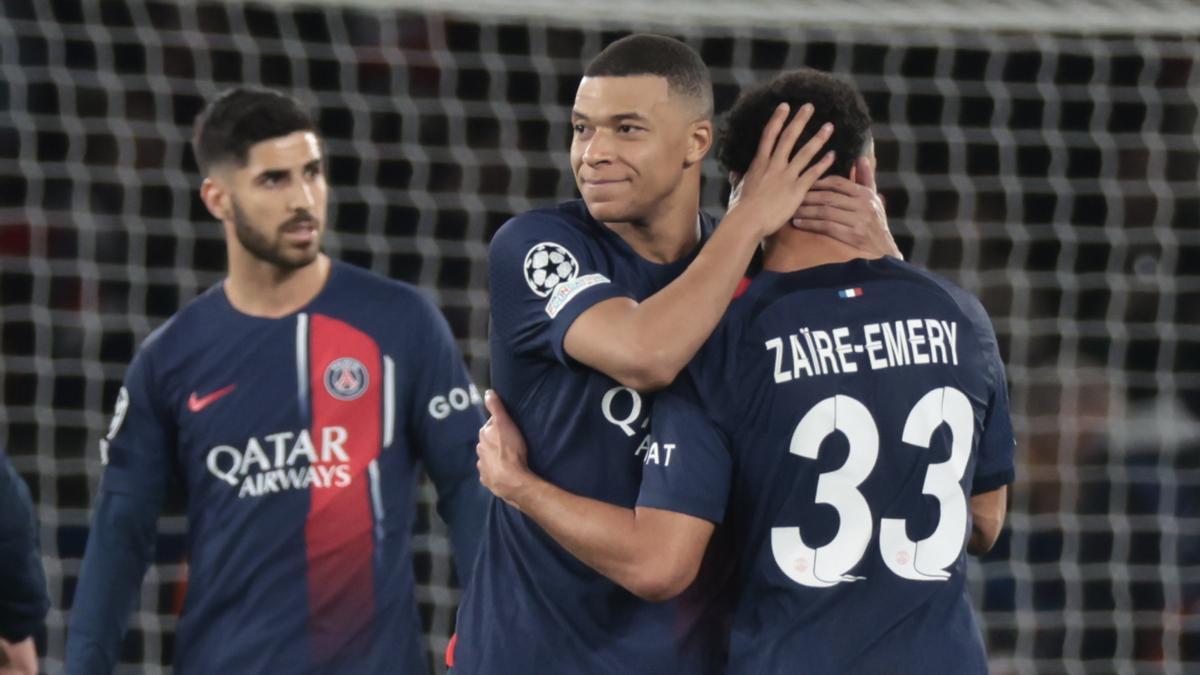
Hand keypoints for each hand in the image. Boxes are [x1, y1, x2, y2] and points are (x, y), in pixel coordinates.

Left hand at [476, 391, 534, 506]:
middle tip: (509, 444)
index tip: (508, 430)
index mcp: (483, 435)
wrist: (511, 479)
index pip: (490, 426)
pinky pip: (489, 472)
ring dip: (494, 457)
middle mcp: (479, 449)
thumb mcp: (505, 423)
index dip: (499, 427)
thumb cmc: (510, 450)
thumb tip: (487, 392)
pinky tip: (502, 472)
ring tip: (506, 459)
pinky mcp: (486, 479)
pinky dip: (494, 471)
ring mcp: (482, 466)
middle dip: (495, 442)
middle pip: (487, 442)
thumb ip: (496, 408)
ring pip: (487, 457)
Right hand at [727, 102, 836, 238]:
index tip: (785, 106)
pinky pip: (813, 173)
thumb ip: (739, 180)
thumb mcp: (737, 190)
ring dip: (818, 138)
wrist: (748, 221)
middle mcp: (774, 165)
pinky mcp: (797, 190)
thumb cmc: (740, 209)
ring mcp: (786, 176)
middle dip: (800, 120)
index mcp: (759, 164)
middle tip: (810, 106)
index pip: (769, 135)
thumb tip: (736, 175)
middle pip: (789, 137)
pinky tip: (833, 155)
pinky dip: (823, 163)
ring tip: (829, 126)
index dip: (778, 119)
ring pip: (805, 152)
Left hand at [792, 156, 901, 258]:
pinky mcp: (852, 236)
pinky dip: (811, 224)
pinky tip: (799, 223)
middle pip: (829, 197)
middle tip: (793, 197)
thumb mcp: (875, 199)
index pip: (838, 183)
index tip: (805, 183)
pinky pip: (827, 227)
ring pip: (826, 212)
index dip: (819, 182)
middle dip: (808, 197)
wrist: (883, 250)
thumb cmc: (876, 222)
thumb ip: (866, 178)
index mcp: (865, 194)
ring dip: (806, 211)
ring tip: (793, 211)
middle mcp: (862, 205)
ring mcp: (858, 221)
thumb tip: (862, 158)